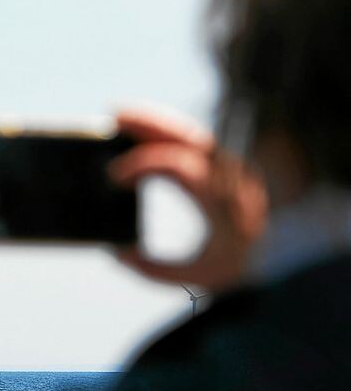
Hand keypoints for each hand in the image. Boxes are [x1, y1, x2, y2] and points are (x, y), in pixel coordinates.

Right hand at [108, 109, 267, 290]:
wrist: (276, 262)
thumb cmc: (236, 269)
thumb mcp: (197, 275)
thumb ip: (154, 268)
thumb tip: (118, 252)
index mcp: (222, 202)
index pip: (181, 166)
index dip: (145, 164)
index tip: (115, 178)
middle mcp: (228, 177)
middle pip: (188, 136)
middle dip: (150, 123)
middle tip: (114, 116)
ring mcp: (227, 169)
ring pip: (191, 133)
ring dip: (155, 122)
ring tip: (121, 115)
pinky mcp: (221, 167)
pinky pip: (193, 141)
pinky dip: (166, 131)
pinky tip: (143, 129)